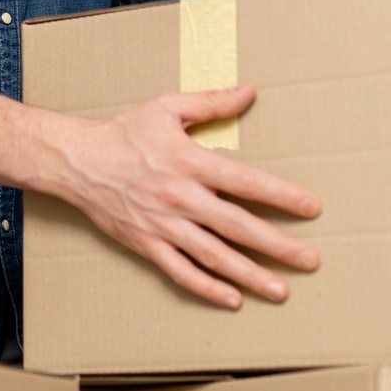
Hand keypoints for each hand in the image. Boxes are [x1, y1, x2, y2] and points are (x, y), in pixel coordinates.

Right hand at [60, 85, 321, 309]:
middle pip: (238, 226)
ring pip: (215, 256)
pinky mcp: (148, 244)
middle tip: (310, 260)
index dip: (282, 196)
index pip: (247, 183)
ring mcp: (165, 225)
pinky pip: (181, 272)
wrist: (79, 162)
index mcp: (191, 163)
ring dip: (250, 274)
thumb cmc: (125, 133)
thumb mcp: (167, 108)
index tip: (311, 208)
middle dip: (277, 245)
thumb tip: (249, 91)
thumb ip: (211, 103)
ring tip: (281, 290)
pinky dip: (207, 288)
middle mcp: (182, 198)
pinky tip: (232, 299)